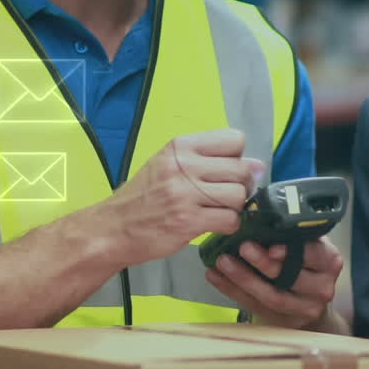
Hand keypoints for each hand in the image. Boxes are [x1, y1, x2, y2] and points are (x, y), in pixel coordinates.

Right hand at [108, 129, 264, 262]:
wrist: (111, 229)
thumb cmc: (142, 197)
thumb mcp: (168, 165)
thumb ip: (208, 160)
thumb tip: (257, 164)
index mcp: (180, 146)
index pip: (234, 139)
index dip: (237, 157)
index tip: (227, 171)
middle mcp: (184, 165)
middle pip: (241, 169)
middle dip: (241, 185)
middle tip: (226, 196)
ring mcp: (186, 193)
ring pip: (239, 195)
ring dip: (235, 207)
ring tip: (218, 211)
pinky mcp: (188, 221)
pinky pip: (230, 219)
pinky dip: (229, 225)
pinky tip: (214, 224)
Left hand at [205, 237, 342, 329]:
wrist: (311, 300)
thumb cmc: (306, 263)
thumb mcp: (309, 244)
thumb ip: (293, 233)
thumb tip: (259, 213)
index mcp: (329, 261)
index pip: (314, 254)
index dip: (293, 250)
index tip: (272, 244)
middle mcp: (322, 286)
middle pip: (292, 277)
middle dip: (264, 263)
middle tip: (242, 247)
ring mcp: (304, 307)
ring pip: (272, 296)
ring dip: (244, 277)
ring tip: (222, 261)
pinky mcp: (284, 321)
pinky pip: (254, 305)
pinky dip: (232, 290)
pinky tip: (216, 276)